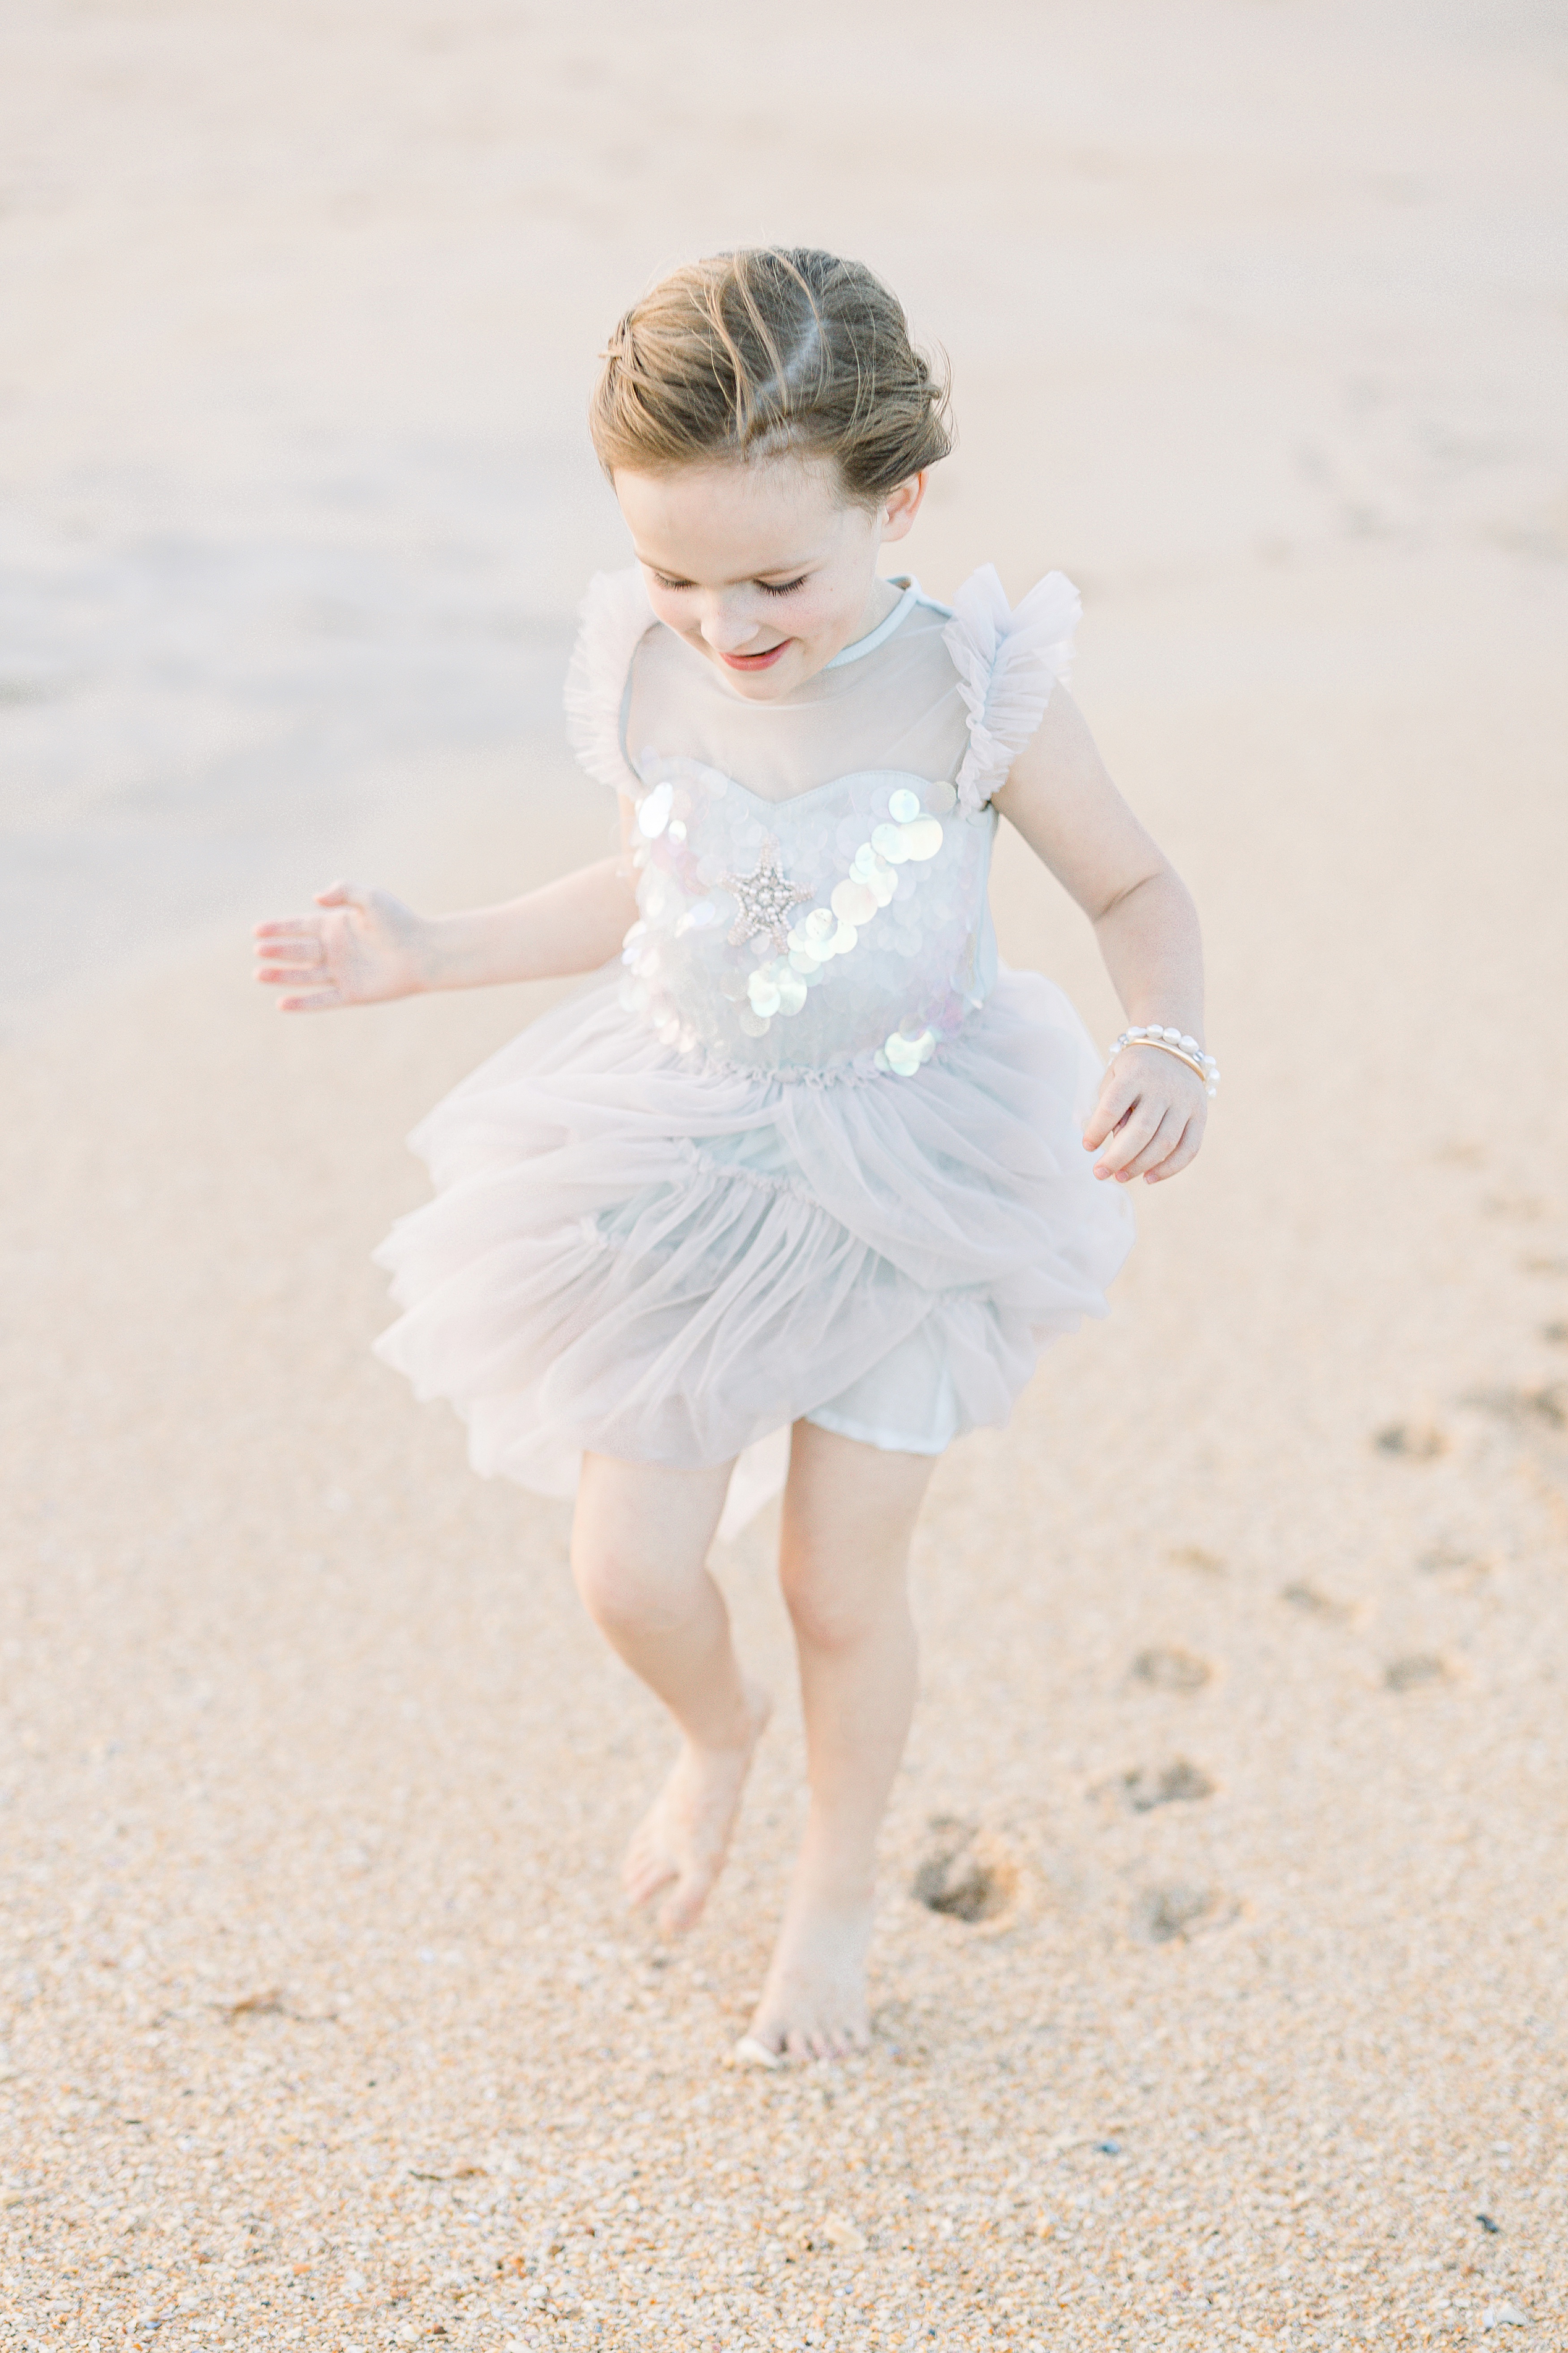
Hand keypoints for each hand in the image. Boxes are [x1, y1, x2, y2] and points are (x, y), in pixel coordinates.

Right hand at [252, 882, 429, 1011]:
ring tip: (258, 974)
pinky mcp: (352, 993)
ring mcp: (342, 973)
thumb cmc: (401, 922)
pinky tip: (282, 1004)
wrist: (425, 952)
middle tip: (258, 950)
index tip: (256, 930)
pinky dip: (303, 1004)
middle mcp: (336, 950)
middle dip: (277, 951)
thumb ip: (344, 890)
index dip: (278, 928)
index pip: (299, 926)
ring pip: (304, 976)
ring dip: (281, 975)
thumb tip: (315, 898)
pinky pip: (322, 1000)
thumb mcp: (372, 897)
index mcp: (337, 926)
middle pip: (298, 951)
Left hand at [1083, 1044, 1207, 1184]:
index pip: (1112, 1106)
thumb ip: (1112, 1107)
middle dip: (1117, 1158)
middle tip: (1099, 1173)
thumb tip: (1116, 1143)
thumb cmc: (1135, 1070)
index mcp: (1135, 1074)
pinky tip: (1149, 1178)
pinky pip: (1189, 1148)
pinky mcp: (1201, 1115)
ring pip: (1165, 1143)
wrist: (1174, 1048)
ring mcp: (1185, 1102)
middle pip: (1140, 1131)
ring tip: (1120, 1177)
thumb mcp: (1116, 1076)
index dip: (1096, 1130)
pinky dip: (1170, 1168)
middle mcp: (1163, 1087)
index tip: (1087, 1146)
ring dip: (1140, 1166)